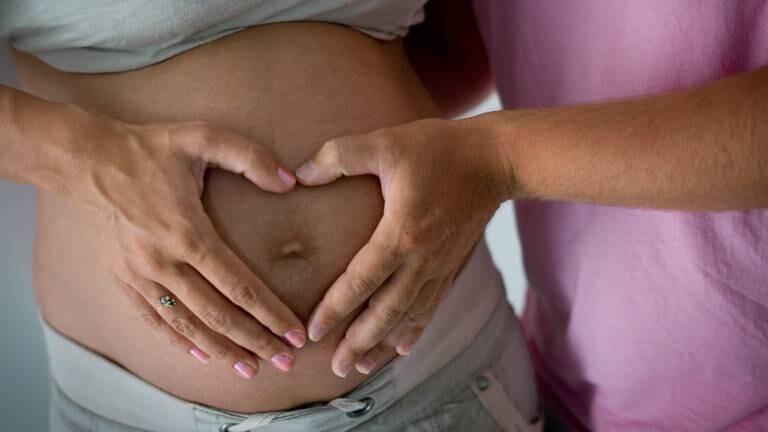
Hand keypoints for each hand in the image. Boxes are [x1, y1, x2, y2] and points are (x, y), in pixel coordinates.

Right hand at [68, 110, 306, 378]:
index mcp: (188, 233)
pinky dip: (179, 342)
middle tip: (285, 361)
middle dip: (255, 341)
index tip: (295, 333)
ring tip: (251, 368)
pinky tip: (202, 355)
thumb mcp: (202, 137)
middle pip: (218, 315)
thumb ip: (250, 157)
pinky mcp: (122, 280)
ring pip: (187, 326)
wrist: (82, 160)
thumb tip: (290, 182)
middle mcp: (164, 262)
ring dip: (222, 351)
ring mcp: (140, 276)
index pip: (239, 285)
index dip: (270, 313)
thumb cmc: (147, 147)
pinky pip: (154, 321)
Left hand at [295, 116, 509, 376]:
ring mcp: (440, 267)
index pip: (361, 282)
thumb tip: (298, 175)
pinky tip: (401, 349)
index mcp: (402, 233)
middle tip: (334, 368)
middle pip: (386, 313)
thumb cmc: (437, 147)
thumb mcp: (384, 143)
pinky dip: (414, 331)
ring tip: (360, 368)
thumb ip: (338, 157)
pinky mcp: (452, 266)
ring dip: (384, 346)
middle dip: (359, 343)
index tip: (313, 332)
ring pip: (409, 318)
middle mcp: (423, 259)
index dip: (335, 309)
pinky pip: (430, 308)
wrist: (495, 159)